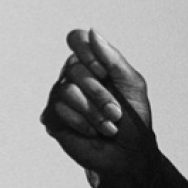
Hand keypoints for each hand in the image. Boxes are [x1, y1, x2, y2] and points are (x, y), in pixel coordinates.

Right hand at [41, 29, 155, 187]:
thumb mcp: (132, 85)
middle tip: (116, 113)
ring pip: (66, 90)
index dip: (89, 54)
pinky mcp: (53, 117)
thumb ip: (114, 59)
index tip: (105, 73)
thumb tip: (92, 32)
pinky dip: (82, 123)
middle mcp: (73, 77)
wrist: (130, 155)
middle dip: (100, 93)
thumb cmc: (134, 120)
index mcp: (92, 64)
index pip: (76, 39)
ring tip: (109, 127)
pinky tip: (93, 133)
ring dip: (93, 111)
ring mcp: (60, 97)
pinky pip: (58, 109)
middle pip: (74, 68)